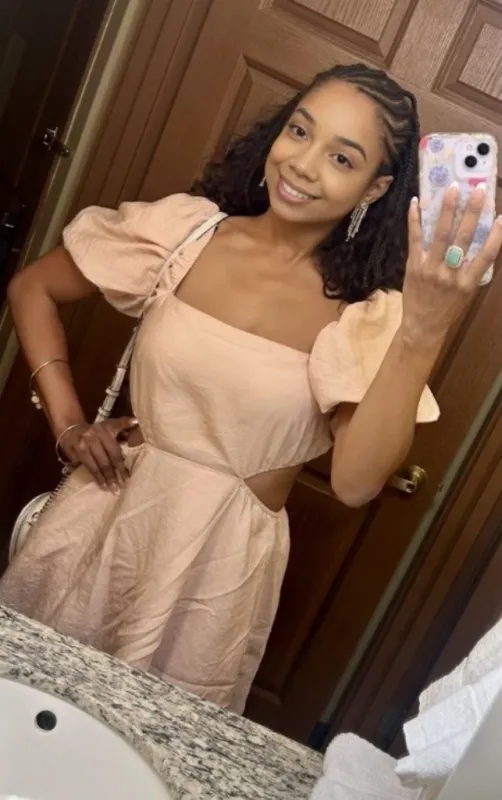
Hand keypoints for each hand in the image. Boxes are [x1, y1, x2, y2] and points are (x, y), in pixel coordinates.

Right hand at [58, 417, 137, 491]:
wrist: (70, 430)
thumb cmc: (95, 431)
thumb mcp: (109, 425)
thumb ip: (122, 426)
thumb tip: (136, 423)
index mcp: (106, 429)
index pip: (115, 449)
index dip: (121, 464)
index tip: (127, 477)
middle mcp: (95, 435)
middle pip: (107, 458)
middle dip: (114, 474)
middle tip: (120, 486)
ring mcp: (84, 443)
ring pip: (97, 464)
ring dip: (105, 478)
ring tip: (111, 489)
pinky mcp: (76, 451)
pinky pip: (88, 466)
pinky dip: (95, 477)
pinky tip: (101, 484)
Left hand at [401, 185, 501, 349]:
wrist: (423, 326)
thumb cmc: (448, 308)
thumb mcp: (468, 293)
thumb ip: (474, 269)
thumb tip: (482, 241)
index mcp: (468, 282)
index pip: (487, 256)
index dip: (496, 236)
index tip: (501, 217)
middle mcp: (450, 274)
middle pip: (464, 239)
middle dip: (472, 212)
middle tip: (478, 190)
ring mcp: (430, 268)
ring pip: (439, 235)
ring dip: (447, 209)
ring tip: (452, 188)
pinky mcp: (413, 265)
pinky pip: (414, 239)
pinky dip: (415, 220)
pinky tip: (416, 202)